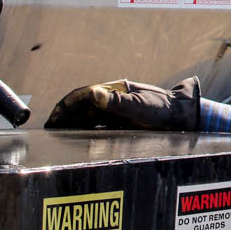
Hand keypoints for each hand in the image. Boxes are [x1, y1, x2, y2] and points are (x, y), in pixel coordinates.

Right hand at [44, 77, 200, 129]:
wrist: (181, 117)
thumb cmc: (163, 109)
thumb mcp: (141, 105)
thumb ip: (117, 101)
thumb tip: (93, 93)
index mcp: (115, 90)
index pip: (83, 95)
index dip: (66, 105)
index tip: (54, 117)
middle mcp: (112, 99)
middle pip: (82, 106)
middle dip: (64, 116)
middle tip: (48, 128)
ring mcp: (116, 111)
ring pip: (87, 117)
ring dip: (71, 124)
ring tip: (56, 135)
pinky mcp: (120, 122)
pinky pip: (96, 126)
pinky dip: (83, 131)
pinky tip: (75, 139)